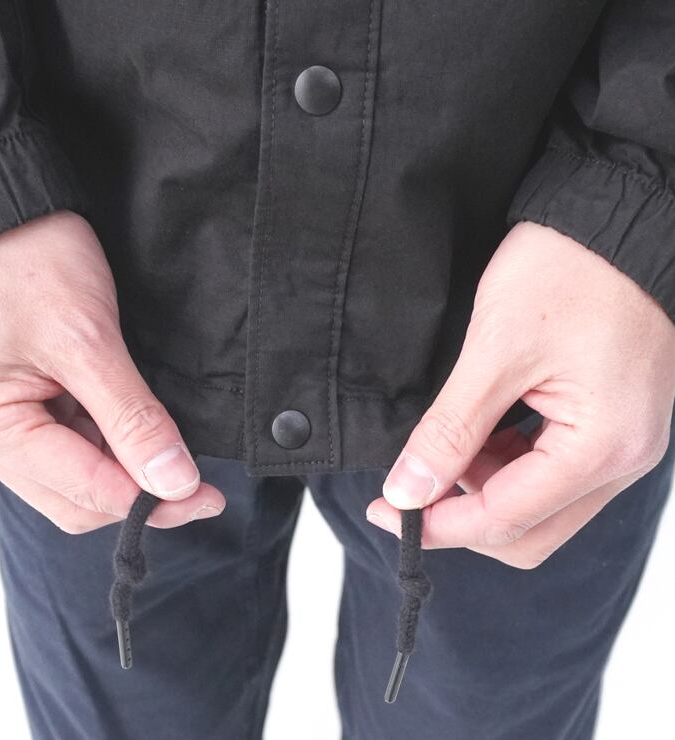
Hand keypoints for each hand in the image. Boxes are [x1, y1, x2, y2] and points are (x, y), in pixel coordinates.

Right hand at [0, 210, 224, 532]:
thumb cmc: (23, 259)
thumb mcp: (86, 340)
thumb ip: (130, 418)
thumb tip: (173, 482)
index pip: (85, 493)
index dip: (152, 503)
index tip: (207, 496)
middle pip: (77, 497)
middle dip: (140, 495)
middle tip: (199, 483)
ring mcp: (2, 418)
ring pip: (77, 474)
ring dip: (127, 471)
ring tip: (175, 452)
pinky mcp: (21, 399)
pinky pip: (70, 442)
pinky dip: (111, 443)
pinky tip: (142, 430)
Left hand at [366, 221, 674, 568]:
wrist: (614, 222)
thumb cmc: (567, 271)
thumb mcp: (494, 351)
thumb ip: (451, 431)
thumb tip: (408, 491)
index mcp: (602, 447)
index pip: (507, 520)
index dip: (439, 526)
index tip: (387, 512)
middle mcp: (623, 459)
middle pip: (530, 532)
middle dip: (462, 517)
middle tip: (410, 487)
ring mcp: (621, 445)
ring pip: (539, 507)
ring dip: (482, 488)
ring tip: (446, 445)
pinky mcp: (609, 426)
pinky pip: (552, 473)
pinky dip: (506, 466)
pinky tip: (477, 435)